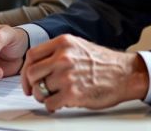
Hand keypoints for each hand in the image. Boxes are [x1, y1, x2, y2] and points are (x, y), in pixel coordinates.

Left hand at [20, 34, 148, 112]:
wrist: (125, 74)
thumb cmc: (104, 62)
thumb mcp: (78, 46)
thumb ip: (58, 52)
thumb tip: (39, 64)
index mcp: (63, 43)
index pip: (32, 55)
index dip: (26, 70)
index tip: (28, 79)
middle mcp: (63, 58)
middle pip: (32, 73)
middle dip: (32, 85)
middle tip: (36, 91)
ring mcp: (67, 76)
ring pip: (40, 89)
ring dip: (43, 97)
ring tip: (52, 97)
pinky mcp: (72, 94)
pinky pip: (50, 103)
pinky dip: (51, 106)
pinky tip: (58, 104)